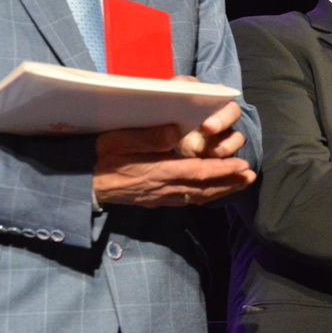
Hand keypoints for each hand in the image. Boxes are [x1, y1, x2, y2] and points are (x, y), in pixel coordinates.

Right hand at [92, 77, 255, 206]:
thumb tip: (177, 131)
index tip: (242, 165)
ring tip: (239, 184)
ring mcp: (158, 197)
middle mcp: (162, 188)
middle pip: (203, 188)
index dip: (222, 170)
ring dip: (220, 191)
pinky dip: (204, 196)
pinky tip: (211, 192)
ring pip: (197, 197)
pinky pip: (185, 201)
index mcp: (156, 171)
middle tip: (251, 177)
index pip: (197, 173)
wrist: (80, 183)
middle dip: (229, 182)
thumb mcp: (118, 140)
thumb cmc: (98, 157)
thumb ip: (148, 137)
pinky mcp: (154, 201)